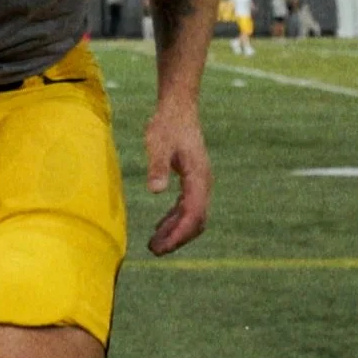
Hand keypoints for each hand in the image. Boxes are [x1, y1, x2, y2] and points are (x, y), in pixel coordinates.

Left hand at [144, 105, 211, 255]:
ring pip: (193, 216)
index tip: (161, 247)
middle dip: (177, 238)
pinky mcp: (193, 179)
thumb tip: (156, 190)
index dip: (178, 234)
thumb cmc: (166, 124)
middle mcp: (204, 183)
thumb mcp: (157, 144)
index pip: (193, 215)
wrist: (178, 107)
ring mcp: (200, 181)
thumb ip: (157, 167)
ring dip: (176, 231)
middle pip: (196, 221)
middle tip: (155, 250)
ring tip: (154, 244)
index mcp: (199, 177)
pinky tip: (160, 227)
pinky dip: (175, 219)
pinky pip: (188, 207)